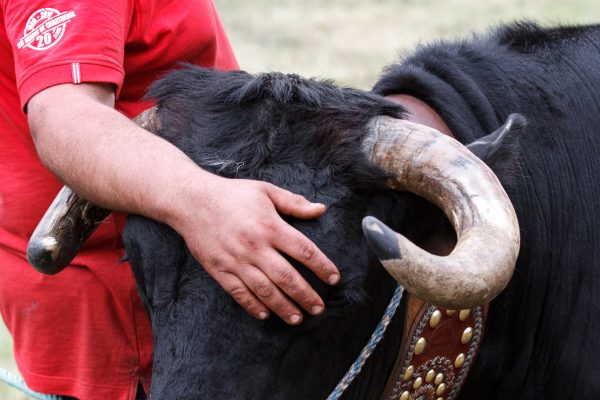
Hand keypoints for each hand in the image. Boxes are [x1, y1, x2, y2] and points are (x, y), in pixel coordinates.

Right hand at [171, 175, 339, 324]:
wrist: (191, 201)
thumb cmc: (232, 194)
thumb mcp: (265, 191)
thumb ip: (294, 203)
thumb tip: (320, 209)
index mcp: (270, 226)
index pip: (304, 251)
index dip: (322, 266)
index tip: (334, 278)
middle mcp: (255, 247)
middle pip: (287, 277)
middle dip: (306, 295)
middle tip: (319, 308)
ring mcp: (237, 261)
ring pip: (265, 291)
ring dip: (283, 307)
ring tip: (298, 318)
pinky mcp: (220, 270)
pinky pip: (239, 293)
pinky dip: (253, 306)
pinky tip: (266, 315)